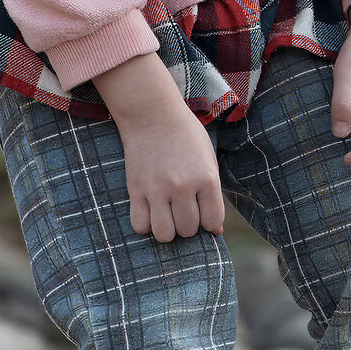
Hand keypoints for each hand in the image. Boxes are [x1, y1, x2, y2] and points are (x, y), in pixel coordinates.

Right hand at [93, 51, 224, 241]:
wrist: (153, 115)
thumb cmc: (186, 137)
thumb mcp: (208, 160)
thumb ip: (213, 195)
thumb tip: (215, 231)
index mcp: (206, 178)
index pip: (212, 221)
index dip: (209, 221)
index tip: (203, 211)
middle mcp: (182, 186)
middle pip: (188, 230)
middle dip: (188, 225)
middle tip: (184, 210)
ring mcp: (157, 189)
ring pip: (164, 234)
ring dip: (168, 230)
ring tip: (168, 214)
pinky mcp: (135, 190)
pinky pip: (140, 226)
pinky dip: (146, 225)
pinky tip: (151, 212)